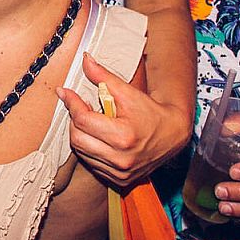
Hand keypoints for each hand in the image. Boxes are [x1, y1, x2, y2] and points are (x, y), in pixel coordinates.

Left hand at [58, 54, 188, 186]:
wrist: (173, 134)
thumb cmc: (151, 112)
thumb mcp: (128, 92)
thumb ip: (104, 77)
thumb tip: (85, 60)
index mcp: (123, 137)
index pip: (82, 120)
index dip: (71, 103)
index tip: (65, 92)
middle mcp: (121, 159)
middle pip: (77, 138)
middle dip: (75, 120)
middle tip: (80, 107)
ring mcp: (120, 173)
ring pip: (81, 152)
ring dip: (81, 134)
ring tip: (91, 121)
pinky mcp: (119, 180)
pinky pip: (91, 164)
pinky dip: (89, 149)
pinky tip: (98, 137)